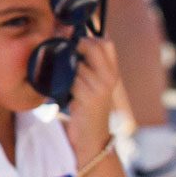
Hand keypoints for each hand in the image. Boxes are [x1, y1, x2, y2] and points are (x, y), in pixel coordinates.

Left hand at [65, 36, 122, 161]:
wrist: (92, 137)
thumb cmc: (87, 108)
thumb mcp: (91, 84)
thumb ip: (86, 65)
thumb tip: (67, 38)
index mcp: (112, 72)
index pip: (106, 43)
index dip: (89, 39)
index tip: (75, 44)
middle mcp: (110, 77)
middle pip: (93, 46)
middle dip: (76, 47)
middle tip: (65, 55)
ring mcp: (100, 87)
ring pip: (77, 64)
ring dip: (66, 68)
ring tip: (64, 79)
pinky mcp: (89, 97)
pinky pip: (71, 80)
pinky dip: (64, 83)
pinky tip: (64, 92)